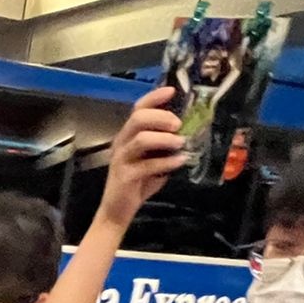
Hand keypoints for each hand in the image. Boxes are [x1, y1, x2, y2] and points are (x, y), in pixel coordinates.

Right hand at [99, 87, 189, 226]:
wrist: (117, 212)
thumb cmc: (136, 184)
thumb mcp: (151, 160)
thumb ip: (163, 146)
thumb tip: (186, 133)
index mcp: (127, 136)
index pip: (138, 109)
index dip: (154, 98)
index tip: (172, 91)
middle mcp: (122, 143)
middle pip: (138, 118)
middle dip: (161, 117)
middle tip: (178, 124)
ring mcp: (122, 159)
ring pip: (141, 139)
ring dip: (165, 139)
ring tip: (181, 143)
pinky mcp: (125, 176)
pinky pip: (147, 165)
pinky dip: (166, 162)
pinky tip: (179, 161)